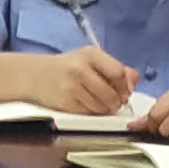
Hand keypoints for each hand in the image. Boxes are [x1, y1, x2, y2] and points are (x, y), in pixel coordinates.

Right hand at [25, 44, 139, 120]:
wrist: (35, 75)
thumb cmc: (67, 67)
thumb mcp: (91, 60)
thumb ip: (116, 68)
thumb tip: (133, 82)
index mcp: (90, 54)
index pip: (118, 73)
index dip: (125, 86)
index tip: (124, 91)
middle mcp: (80, 68)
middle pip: (112, 93)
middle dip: (117, 101)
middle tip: (114, 102)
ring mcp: (71, 86)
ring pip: (102, 106)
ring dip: (105, 109)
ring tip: (99, 103)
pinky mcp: (65, 102)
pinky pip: (89, 113)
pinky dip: (93, 113)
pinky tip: (87, 106)